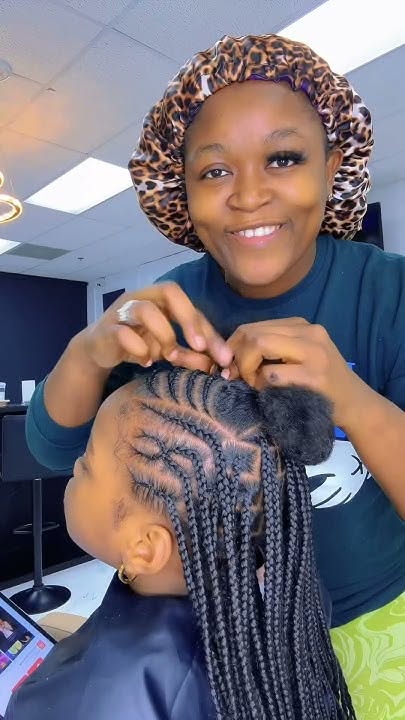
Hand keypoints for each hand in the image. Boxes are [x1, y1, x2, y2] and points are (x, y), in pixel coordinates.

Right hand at [77, 282, 232, 372]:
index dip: (207, 328)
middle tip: (200, 347)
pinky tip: (145, 362)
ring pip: (145, 310)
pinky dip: (138, 349)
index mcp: (160, 298)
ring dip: (163, 335)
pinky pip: (123, 333)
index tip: (221, 355)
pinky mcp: (106, 329)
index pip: (190, 305)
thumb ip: (190, 354)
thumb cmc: (138, 343)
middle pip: (170, 292)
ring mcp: (122, 311)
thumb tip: (217, 365)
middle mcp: (142, 297)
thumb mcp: (168, 350)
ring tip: (168, 357)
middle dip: (189, 320)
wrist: (97, 350)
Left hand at [226, 318, 357, 425]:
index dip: (233, 347)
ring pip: (260, 346)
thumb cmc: (320, 384)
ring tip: (254, 385)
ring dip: (248, 369)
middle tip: (238, 379)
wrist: (356, 404)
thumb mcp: (297, 357)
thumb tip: (226, 358)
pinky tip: (269, 393)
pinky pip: (271, 373)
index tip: (230, 368)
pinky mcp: (314, 376)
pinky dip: (262, 384)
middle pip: (253, 333)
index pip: (252, 327)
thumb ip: (269, 351)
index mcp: (300, 325)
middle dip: (237, 358)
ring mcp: (314, 352)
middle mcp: (309, 332)